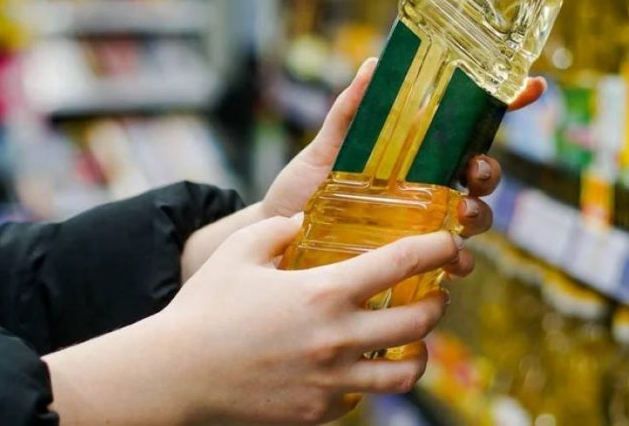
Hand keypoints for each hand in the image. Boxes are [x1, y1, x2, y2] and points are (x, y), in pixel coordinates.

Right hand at [45, 216, 458, 425]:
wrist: (177, 375)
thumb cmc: (205, 307)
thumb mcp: (240, 251)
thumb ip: (279, 229)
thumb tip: (305, 221)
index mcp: (324, 292)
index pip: (402, 263)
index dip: (438, 247)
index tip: (452, 242)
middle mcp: (339, 339)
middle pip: (420, 322)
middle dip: (437, 303)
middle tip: (432, 292)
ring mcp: (332, 382)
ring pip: (406, 373)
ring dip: (418, 351)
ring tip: (409, 338)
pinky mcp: (319, 413)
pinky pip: (363, 400)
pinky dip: (370, 382)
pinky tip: (355, 366)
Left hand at [262, 59, 544, 276]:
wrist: (276, 241)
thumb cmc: (303, 191)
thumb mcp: (324, 148)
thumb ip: (349, 111)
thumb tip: (372, 64)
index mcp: (414, 152)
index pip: (468, 126)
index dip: (505, 104)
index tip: (532, 85)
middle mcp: (427, 186)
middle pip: (481, 173)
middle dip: (489, 170)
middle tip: (476, 171)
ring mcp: (423, 223)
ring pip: (474, 217)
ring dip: (479, 214)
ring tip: (461, 215)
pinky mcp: (413, 259)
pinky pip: (450, 262)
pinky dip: (460, 261)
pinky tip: (453, 262)